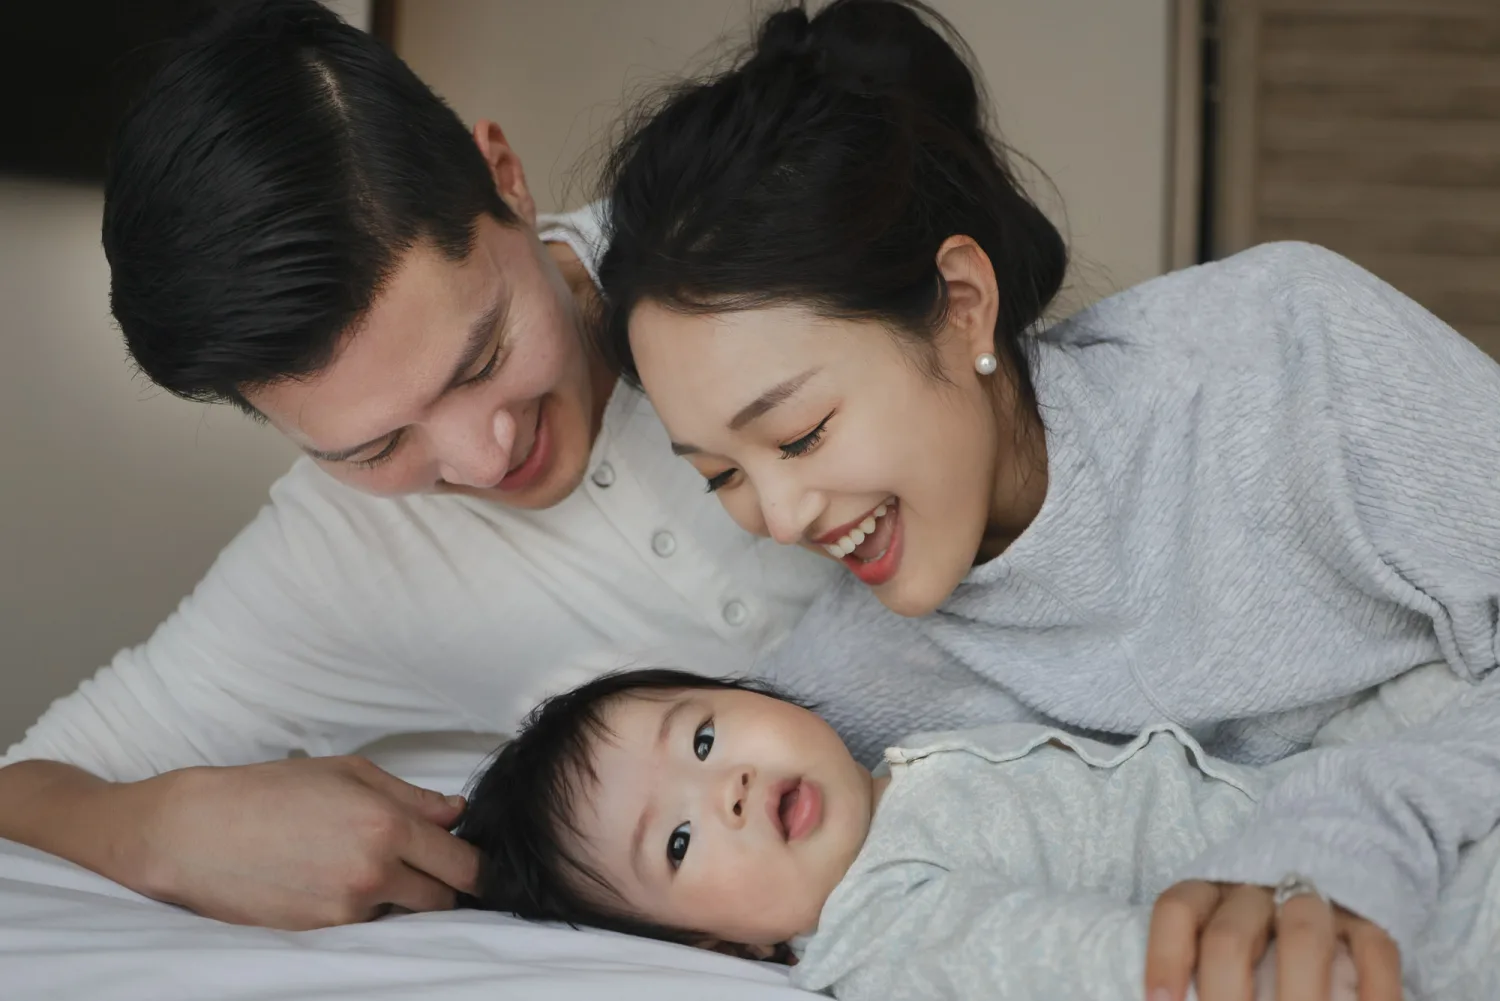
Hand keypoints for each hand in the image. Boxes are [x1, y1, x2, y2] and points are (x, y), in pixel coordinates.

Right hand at [131, 755, 479, 929]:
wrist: (196, 832)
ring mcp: (347, 908)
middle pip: (442, 899)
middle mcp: (375, 871)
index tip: (476, 865)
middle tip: (422, 864)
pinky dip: (365, 909)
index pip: (462, 864)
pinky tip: (335, 881)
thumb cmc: (271, 790)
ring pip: (402, 914)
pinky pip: (365, 926)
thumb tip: (456, 812)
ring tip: (366, 866)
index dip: (476, 867)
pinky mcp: (321, 932)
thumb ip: (411, 797)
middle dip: (441, 885)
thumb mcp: (349, 774)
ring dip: (400, 898)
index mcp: (388, 825)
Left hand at [1144, 880, 1400, 1000]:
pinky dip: (1373, 995)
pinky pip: (1374, 953)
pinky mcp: (1370, 920)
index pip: (1177, 910)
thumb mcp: (1222, 929)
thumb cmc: (1257, 923)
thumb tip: (1181, 999)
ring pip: (1301, 937)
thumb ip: (1210, 960)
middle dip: (1225, 994)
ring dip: (1296, 995)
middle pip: (1230, 937)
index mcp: (1212, 891)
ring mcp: (1318, 900)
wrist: (1332, 857)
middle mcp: (1258, 889)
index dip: (1164, 957)